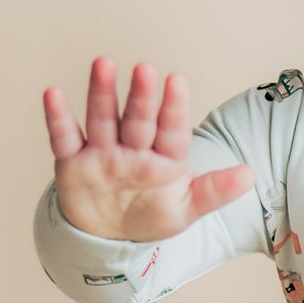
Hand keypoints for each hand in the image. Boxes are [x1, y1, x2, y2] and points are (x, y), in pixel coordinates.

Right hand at [41, 59, 254, 241]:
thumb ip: (215, 191)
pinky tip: (53, 94)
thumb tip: (251, 175)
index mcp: (163, 157)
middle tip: (146, 69)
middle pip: (138, 119)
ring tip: (103, 64)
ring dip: (102, 93)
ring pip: (103, 118)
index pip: (171, 129)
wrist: (108, 238)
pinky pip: (65, 138)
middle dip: (142, 96)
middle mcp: (132, 147)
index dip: (174, 107)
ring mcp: (102, 152)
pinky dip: (58, 118)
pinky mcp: (73, 162)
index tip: (177, 80)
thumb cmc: (150, 216)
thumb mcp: (186, 209)